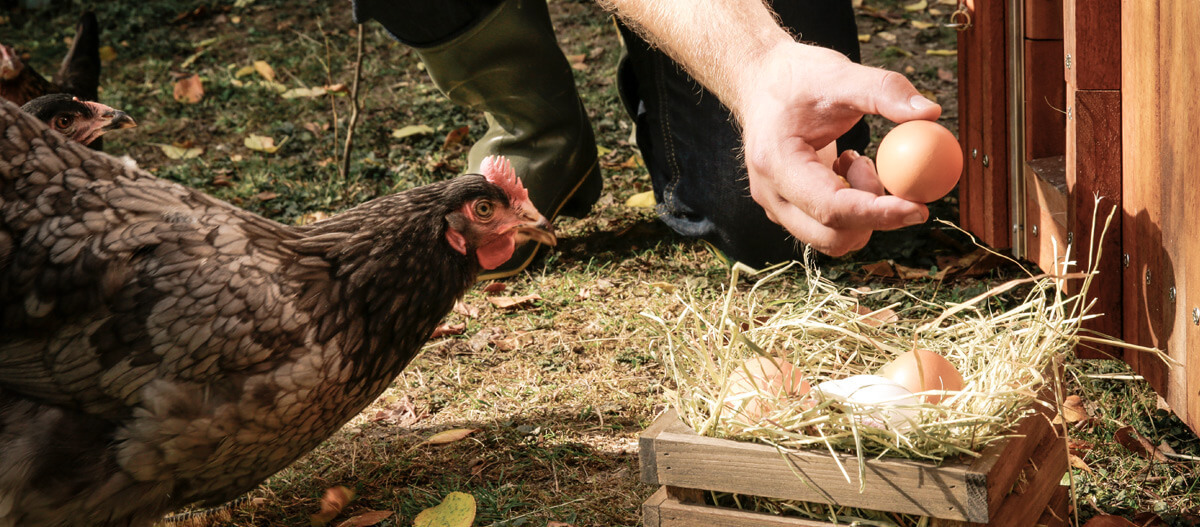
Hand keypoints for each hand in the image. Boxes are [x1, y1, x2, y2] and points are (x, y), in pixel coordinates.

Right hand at [735, 43, 942, 255]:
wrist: (762, 82)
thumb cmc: (797, 77)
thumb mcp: (840, 74)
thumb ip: (884, 90)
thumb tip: (930, 112)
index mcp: (776, 163)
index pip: (831, 208)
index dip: (877, 214)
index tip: (918, 207)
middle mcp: (771, 195)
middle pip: (832, 237)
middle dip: (872, 215)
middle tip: (883, 172)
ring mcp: (778, 207)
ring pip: (833, 240)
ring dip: (862, 211)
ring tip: (856, 162)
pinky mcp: (789, 210)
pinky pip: (830, 229)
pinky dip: (853, 209)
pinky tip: (845, 169)